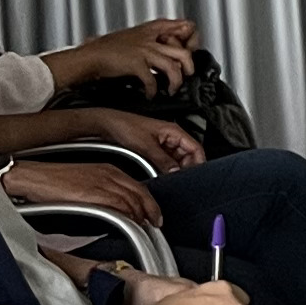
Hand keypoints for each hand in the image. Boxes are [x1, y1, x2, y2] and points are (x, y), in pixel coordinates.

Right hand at [6, 159, 161, 227]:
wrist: (31, 176)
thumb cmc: (52, 180)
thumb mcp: (85, 182)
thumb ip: (103, 191)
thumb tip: (116, 208)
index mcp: (108, 170)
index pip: (139, 187)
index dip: (150, 202)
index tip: (154, 214)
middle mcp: (108, 174)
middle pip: (140, 193)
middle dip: (151, 210)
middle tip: (155, 223)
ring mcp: (101, 183)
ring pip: (132, 200)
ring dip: (140, 215)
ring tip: (144, 227)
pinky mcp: (92, 193)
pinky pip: (117, 204)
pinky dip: (127, 215)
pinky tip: (129, 223)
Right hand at [61, 19, 198, 93]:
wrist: (88, 57)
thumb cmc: (106, 50)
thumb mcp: (132, 36)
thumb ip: (150, 39)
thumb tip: (164, 48)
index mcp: (150, 30)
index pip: (183, 28)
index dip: (191, 40)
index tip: (191, 51)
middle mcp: (150, 39)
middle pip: (183, 51)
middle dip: (189, 67)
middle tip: (187, 75)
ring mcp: (143, 51)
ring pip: (173, 67)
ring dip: (176, 82)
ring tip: (172, 88)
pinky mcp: (135, 64)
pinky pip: (152, 79)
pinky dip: (153, 90)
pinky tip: (150, 94)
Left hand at [82, 108, 206, 170]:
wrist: (107, 124)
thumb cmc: (125, 126)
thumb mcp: (146, 146)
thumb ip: (163, 160)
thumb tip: (176, 172)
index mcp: (175, 131)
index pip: (196, 148)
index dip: (198, 162)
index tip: (195, 175)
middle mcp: (172, 137)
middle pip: (189, 156)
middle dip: (186, 168)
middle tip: (180, 180)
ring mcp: (164, 143)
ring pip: (178, 160)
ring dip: (175, 169)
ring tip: (169, 177)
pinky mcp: (156, 149)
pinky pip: (167, 161)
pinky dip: (166, 168)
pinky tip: (161, 174)